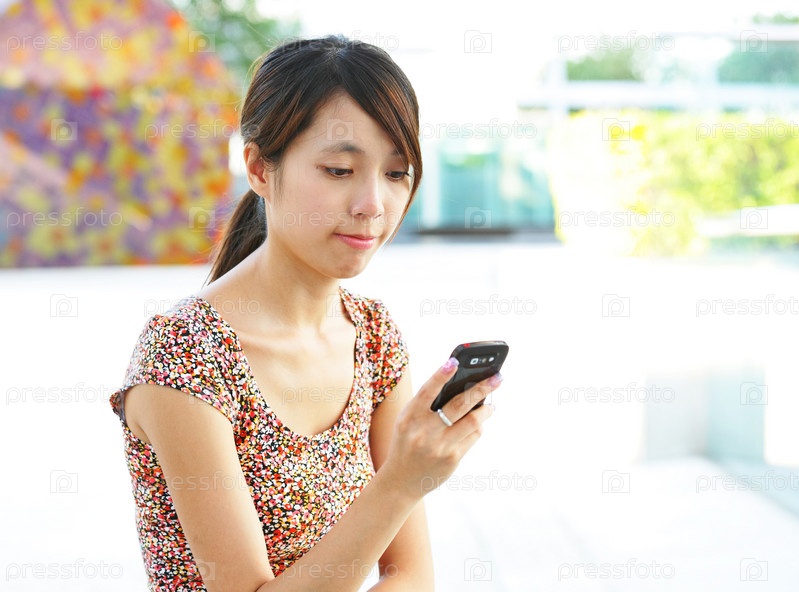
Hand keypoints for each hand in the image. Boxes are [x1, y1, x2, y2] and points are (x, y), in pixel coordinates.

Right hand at [378, 358, 502, 499]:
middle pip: (459, 404)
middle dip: (482, 388)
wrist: (401, 480)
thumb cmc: (407, 442)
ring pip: (473, 421)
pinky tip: (478, 423)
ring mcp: (440, 446)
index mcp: (410, 417)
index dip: (440, 375)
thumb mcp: (408, 422)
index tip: (454, 361)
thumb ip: (427, 405)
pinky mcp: (452, 459)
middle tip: (497, 378)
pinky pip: (473, 436)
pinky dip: (478, 427)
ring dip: (486, 409)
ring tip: (490, 405)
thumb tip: (462, 387)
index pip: (427, 391)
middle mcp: (424, 431)